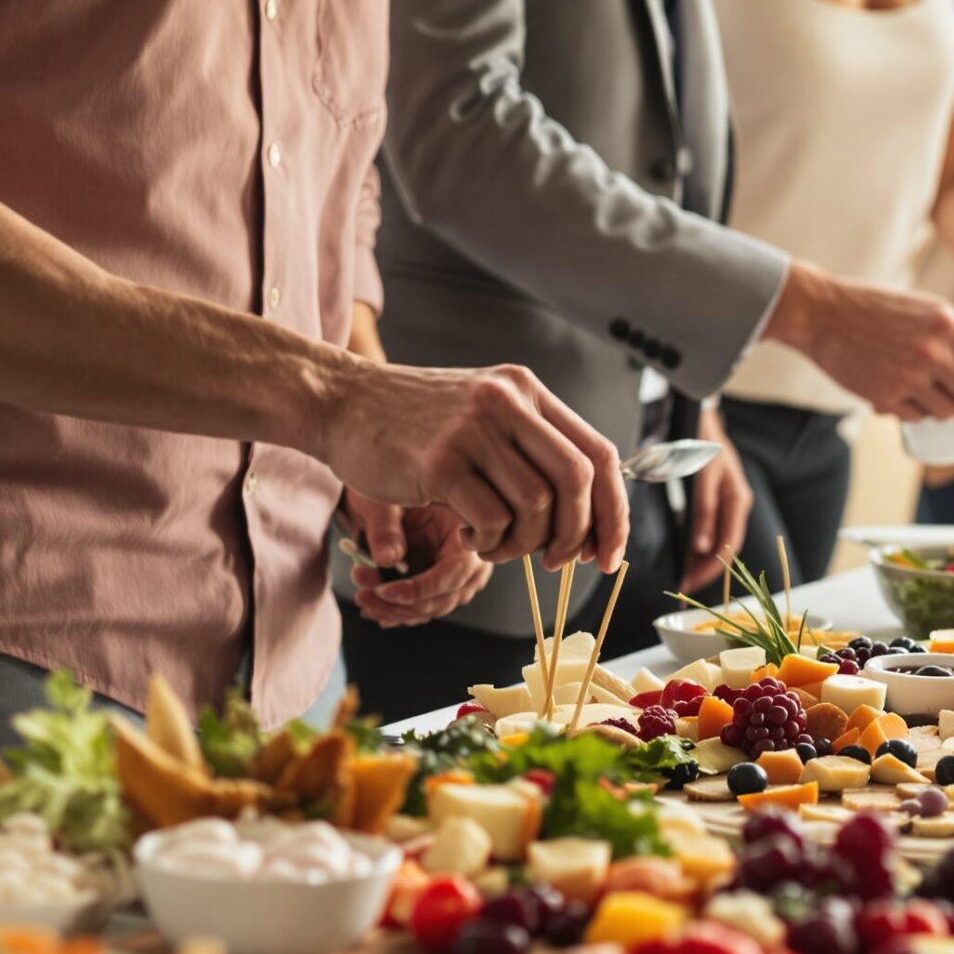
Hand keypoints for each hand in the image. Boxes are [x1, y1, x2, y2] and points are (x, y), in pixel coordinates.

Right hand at [315, 360, 625, 570]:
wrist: (339, 402)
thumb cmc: (413, 423)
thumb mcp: (484, 413)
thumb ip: (532, 447)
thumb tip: (589, 518)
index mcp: (527, 391)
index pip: (600, 454)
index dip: (614, 512)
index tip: (608, 553)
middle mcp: (508, 402)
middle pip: (579, 480)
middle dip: (577, 535)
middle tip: (554, 562)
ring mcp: (474, 430)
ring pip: (537, 506)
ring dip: (522, 544)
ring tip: (493, 544)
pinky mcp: (440, 462)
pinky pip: (492, 521)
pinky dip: (489, 544)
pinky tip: (467, 537)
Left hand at [342, 490, 493, 626]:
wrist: (381, 488)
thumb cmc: (386, 485)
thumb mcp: (384, 502)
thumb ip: (386, 529)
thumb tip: (387, 560)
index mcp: (468, 527)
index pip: (456, 571)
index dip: (423, 588)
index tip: (387, 592)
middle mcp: (470, 555)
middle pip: (445, 597)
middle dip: (401, 604)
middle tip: (365, 595)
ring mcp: (456, 573)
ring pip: (431, 607)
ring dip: (395, 610)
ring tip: (364, 598)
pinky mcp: (438, 583)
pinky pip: (422, 607)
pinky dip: (397, 611)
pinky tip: (373, 608)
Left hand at [684, 407, 752, 592]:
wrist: (700, 417)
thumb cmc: (700, 443)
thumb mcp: (703, 478)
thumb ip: (704, 512)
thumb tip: (703, 548)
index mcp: (737, 499)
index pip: (729, 545)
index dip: (712, 567)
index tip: (691, 582)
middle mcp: (737, 503)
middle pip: (726, 546)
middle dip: (707, 568)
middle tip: (685, 587)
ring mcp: (730, 501)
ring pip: (719, 539)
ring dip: (704, 559)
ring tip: (685, 576)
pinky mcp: (720, 498)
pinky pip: (714, 528)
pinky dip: (702, 545)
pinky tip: (688, 554)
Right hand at [765, 264, 953, 424]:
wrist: (823, 313)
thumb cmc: (875, 309)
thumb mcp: (927, 310)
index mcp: (950, 325)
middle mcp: (934, 350)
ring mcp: (910, 375)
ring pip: (949, 412)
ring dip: (945, 411)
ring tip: (927, 393)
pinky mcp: (887, 395)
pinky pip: (916, 417)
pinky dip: (914, 412)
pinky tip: (899, 391)